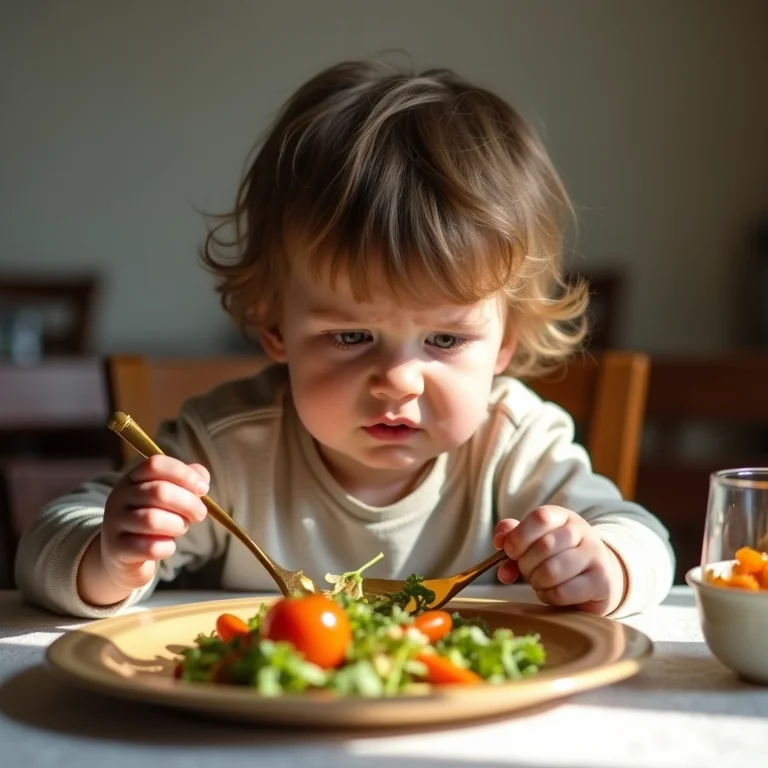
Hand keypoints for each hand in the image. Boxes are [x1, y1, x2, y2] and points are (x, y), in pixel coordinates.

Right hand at [78, 456, 209, 603]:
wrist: (120, 553)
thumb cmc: (152, 517)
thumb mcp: (167, 495)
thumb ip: (186, 481)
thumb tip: (202, 480)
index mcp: (133, 478)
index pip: (156, 465)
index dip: (185, 474)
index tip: (204, 489)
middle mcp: (120, 497)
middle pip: (159, 492)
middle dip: (189, 503)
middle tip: (200, 514)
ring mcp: (115, 523)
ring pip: (153, 520)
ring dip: (178, 525)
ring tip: (182, 528)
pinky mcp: (118, 549)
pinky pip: (149, 548)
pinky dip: (167, 547)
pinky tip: (168, 545)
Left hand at [492, 506, 626, 615]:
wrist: (599, 576)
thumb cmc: (557, 557)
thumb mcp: (534, 542)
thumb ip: (513, 538)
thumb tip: (499, 541)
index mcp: (563, 517)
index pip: (540, 518)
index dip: (519, 536)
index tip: (509, 551)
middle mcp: (582, 532)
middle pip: (544, 546)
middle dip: (525, 564)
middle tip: (526, 572)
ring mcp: (595, 555)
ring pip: (552, 570)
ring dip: (537, 581)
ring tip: (539, 582)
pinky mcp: (601, 582)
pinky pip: (562, 592)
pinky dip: (548, 596)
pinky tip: (551, 593)